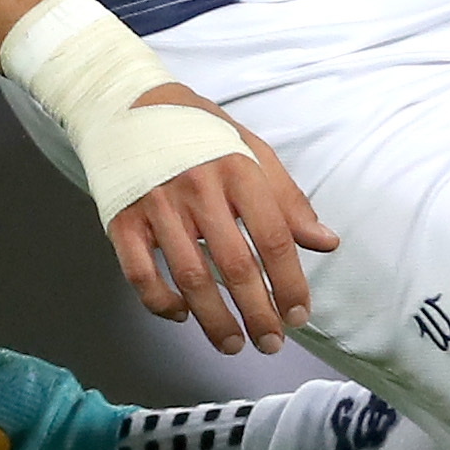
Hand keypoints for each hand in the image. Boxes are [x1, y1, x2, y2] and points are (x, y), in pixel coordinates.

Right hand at [103, 86, 336, 355]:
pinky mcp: (122, 220)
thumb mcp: (251, 151)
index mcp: (238, 169)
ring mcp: (156, 205)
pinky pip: (140, 274)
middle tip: (272, 344)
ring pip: (189, 277)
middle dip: (258, 313)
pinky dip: (161, 303)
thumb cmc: (200, 134)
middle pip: (234, 265)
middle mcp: (198, 188)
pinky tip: (182, 315)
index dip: (289, 283)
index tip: (299, 315)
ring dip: (215, 320)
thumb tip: (326, 243)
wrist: (129, 105)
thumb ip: (288, 199)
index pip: (273, 237)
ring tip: (235, 344)